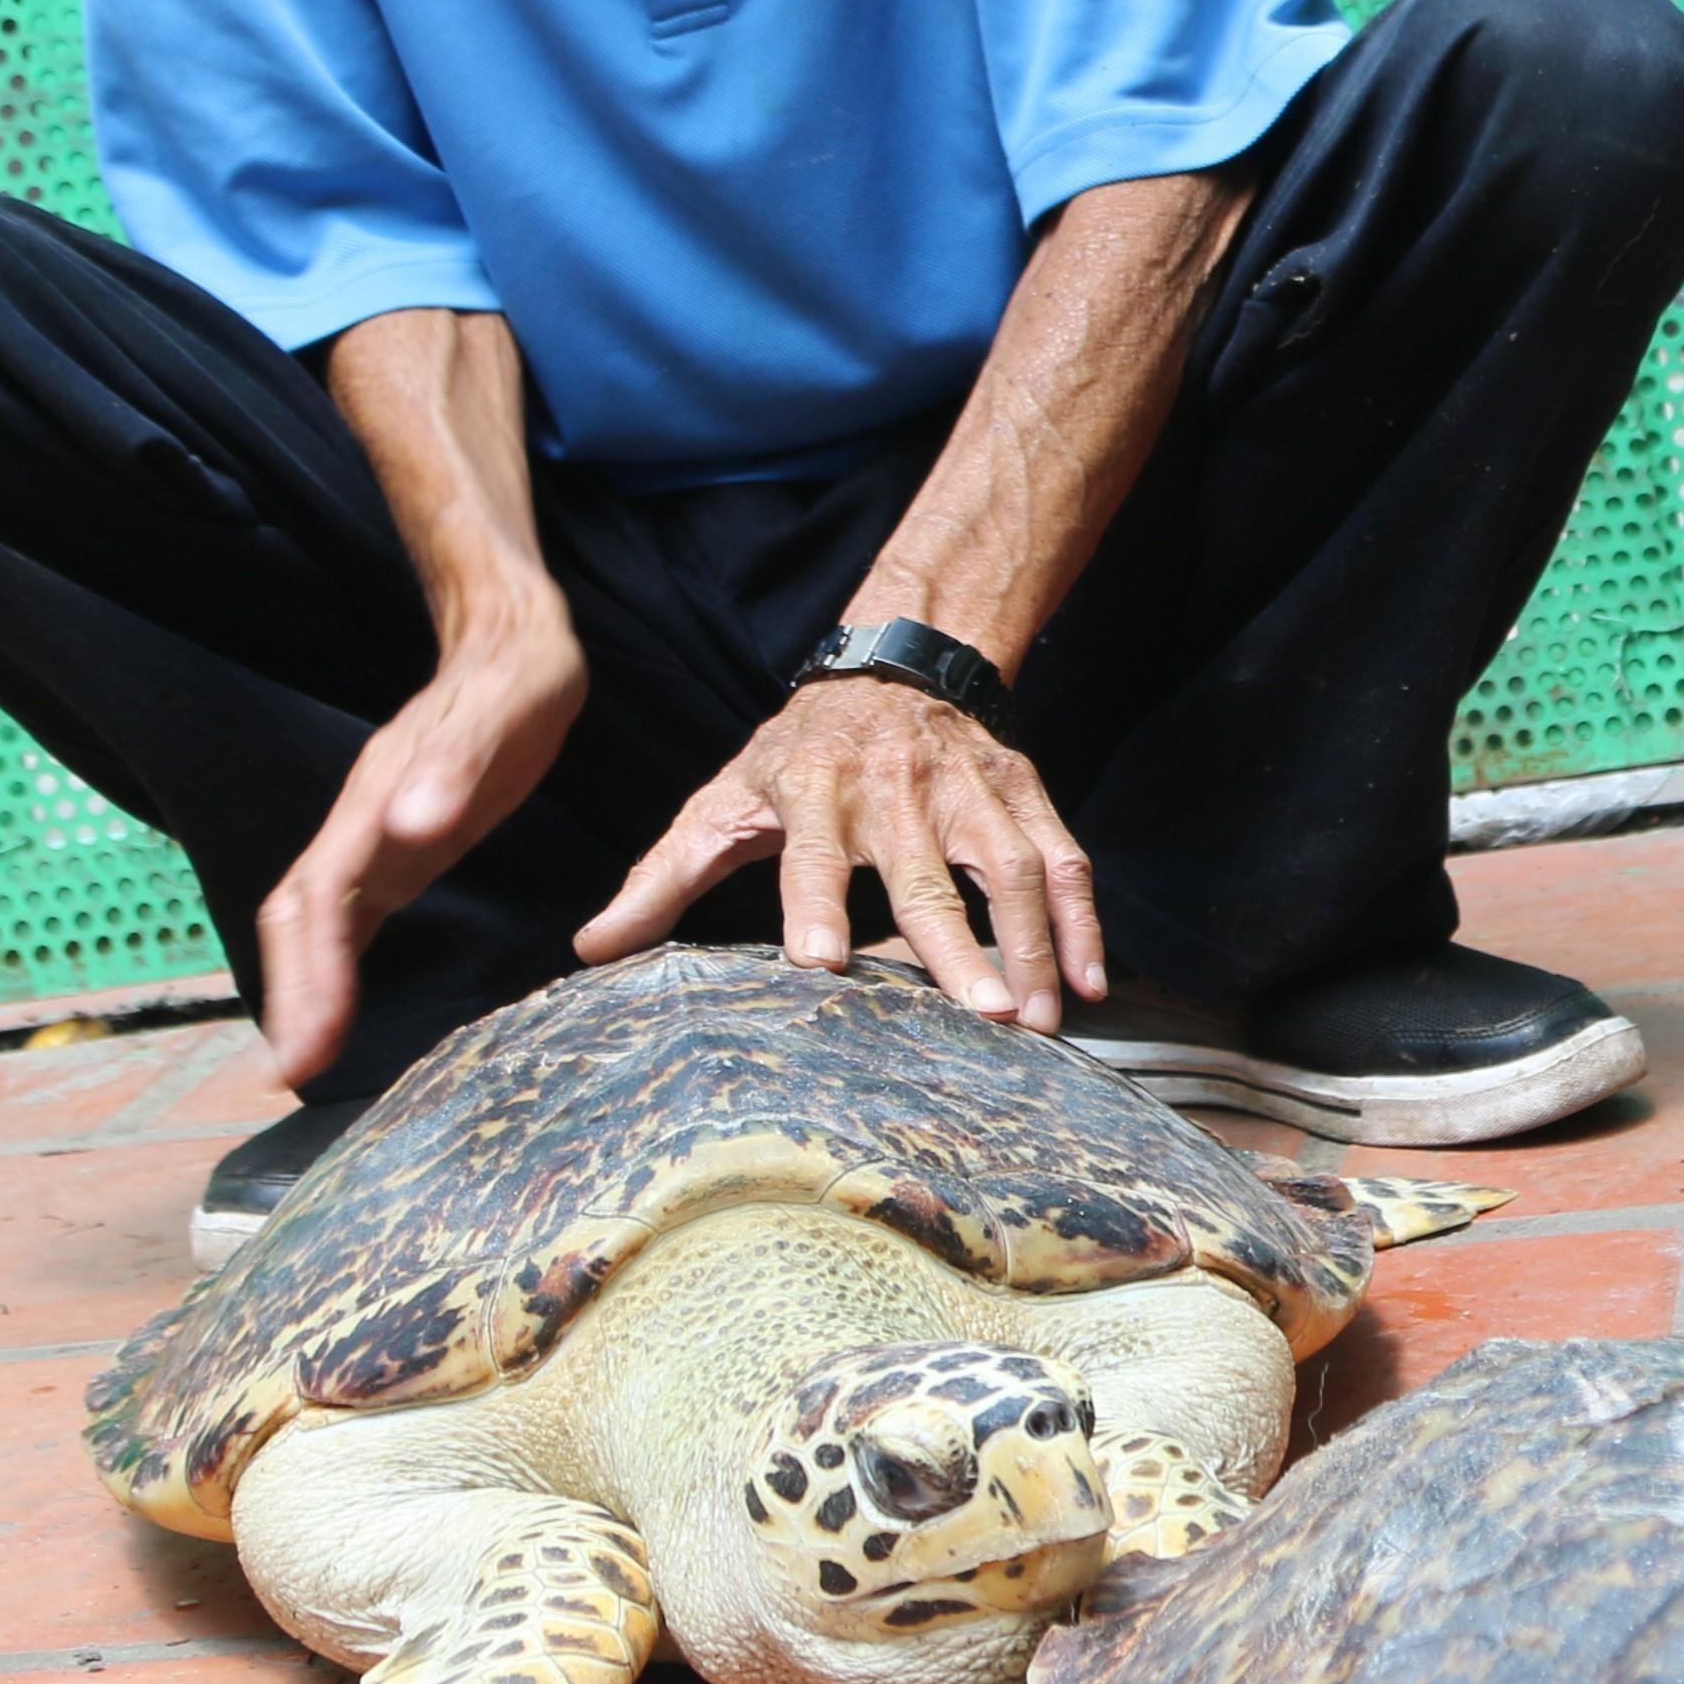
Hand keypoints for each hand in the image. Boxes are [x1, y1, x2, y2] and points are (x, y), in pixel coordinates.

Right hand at [256, 616, 584, 1089]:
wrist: (511, 638)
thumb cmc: (516, 676)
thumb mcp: (503, 711)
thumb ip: (456, 766)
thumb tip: (409, 826)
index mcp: (379, 797)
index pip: (323, 895)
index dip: (309, 970)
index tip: (302, 1042)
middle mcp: (363, 822)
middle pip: (301, 916)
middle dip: (291, 993)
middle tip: (291, 1071)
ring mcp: (375, 837)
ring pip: (315, 922)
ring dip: (303, 989)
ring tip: (299, 1060)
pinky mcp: (399, 849)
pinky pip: (348, 919)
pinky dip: (332, 970)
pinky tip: (333, 1013)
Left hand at [576, 676, 1101, 1029]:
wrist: (891, 664)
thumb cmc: (796, 753)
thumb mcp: (722, 802)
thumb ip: (662, 879)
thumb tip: (592, 948)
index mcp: (814, 792)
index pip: (812, 854)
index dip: (816, 903)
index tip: (820, 962)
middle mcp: (897, 789)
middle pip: (927, 875)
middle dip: (957, 946)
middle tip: (986, 1016)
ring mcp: (968, 789)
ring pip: (1010, 867)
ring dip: (1032, 943)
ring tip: (1039, 1019)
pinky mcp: (1021, 792)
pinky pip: (1062, 857)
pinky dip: (1082, 919)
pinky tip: (1090, 981)